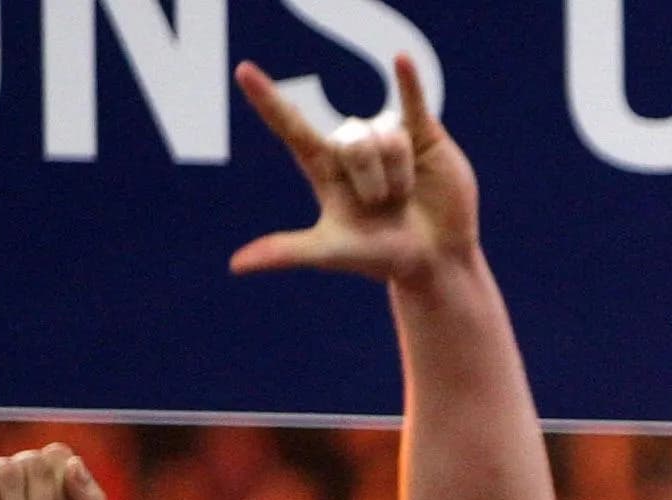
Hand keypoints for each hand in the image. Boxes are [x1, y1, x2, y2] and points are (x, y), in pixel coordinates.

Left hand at [228, 56, 473, 285]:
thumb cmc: (381, 256)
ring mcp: (386, 135)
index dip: (268, 100)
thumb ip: (288, 251)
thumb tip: (236, 265)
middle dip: (373, 180)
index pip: (291, 126)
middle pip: (352, 143)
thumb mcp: (333, 252)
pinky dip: (409, 80)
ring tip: (407, 195)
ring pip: (387, 138)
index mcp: (323, 166)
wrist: (435, 260)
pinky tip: (402, 61)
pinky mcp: (421, 133)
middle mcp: (351, 145)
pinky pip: (412, 101)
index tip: (244, 72)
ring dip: (400, 175)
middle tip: (385, 204)